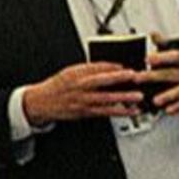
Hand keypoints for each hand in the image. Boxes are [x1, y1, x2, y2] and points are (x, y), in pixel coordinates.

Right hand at [21, 62, 152, 126]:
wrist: (40, 102)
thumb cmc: (59, 85)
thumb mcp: (70, 72)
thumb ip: (89, 69)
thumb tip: (113, 66)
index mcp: (74, 73)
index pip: (94, 67)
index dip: (111, 66)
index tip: (125, 65)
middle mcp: (78, 87)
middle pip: (99, 81)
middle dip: (117, 78)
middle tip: (133, 76)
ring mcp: (81, 101)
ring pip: (104, 99)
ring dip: (123, 98)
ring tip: (138, 96)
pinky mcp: (84, 112)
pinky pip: (105, 112)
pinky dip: (120, 112)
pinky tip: (132, 110)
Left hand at [144, 47, 178, 114]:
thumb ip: (171, 45)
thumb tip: (154, 37)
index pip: (177, 56)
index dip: (162, 57)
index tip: (148, 59)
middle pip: (173, 74)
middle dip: (154, 77)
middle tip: (139, 78)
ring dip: (168, 96)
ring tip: (156, 100)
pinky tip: (169, 110)